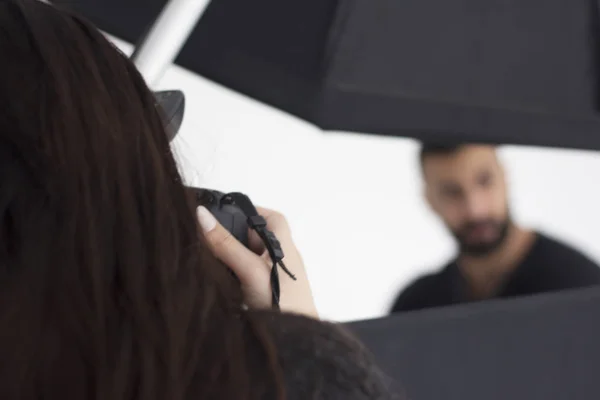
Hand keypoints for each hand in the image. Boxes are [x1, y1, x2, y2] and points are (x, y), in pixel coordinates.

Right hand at [197, 206, 318, 318]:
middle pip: (254, 237)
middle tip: (205, 238)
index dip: (248, 211)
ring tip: (204, 258)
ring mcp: (274, 279)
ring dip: (228, 257)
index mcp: (284, 246)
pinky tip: (216, 281)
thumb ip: (226, 244)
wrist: (295, 345)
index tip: (221, 212)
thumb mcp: (250, 271)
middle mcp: (280, 259)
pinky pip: (245, 277)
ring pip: (247, 258)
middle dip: (231, 236)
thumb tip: (201, 214)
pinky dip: (231, 275)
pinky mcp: (265, 296)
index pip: (269, 217)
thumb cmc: (281, 305)